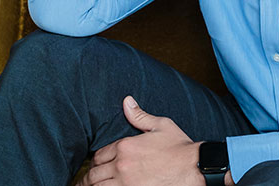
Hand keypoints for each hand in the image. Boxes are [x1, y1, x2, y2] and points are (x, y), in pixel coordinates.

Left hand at [76, 96, 205, 185]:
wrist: (193, 167)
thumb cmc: (179, 147)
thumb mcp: (161, 125)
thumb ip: (139, 116)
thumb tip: (127, 101)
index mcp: (126, 146)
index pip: (99, 155)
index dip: (96, 160)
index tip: (96, 165)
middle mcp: (122, 165)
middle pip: (94, 173)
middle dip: (88, 178)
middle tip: (85, 181)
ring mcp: (125, 183)